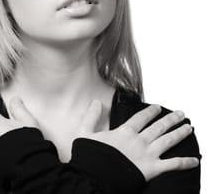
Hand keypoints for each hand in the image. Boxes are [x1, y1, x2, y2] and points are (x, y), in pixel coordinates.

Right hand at [75, 100, 198, 180]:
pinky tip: (194, 160)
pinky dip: (185, 162)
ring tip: (188, 127)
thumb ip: (91, 116)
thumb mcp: (85, 133)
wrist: (94, 178)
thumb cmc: (90, 158)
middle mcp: (139, 141)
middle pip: (159, 126)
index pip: (141, 117)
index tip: (158, 107)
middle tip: (181, 114)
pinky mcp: (152, 169)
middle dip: (171, 119)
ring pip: (168, 140)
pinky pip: (173, 165)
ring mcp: (147, 155)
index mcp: (125, 132)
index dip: (150, 111)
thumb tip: (95, 101)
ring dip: (180, 133)